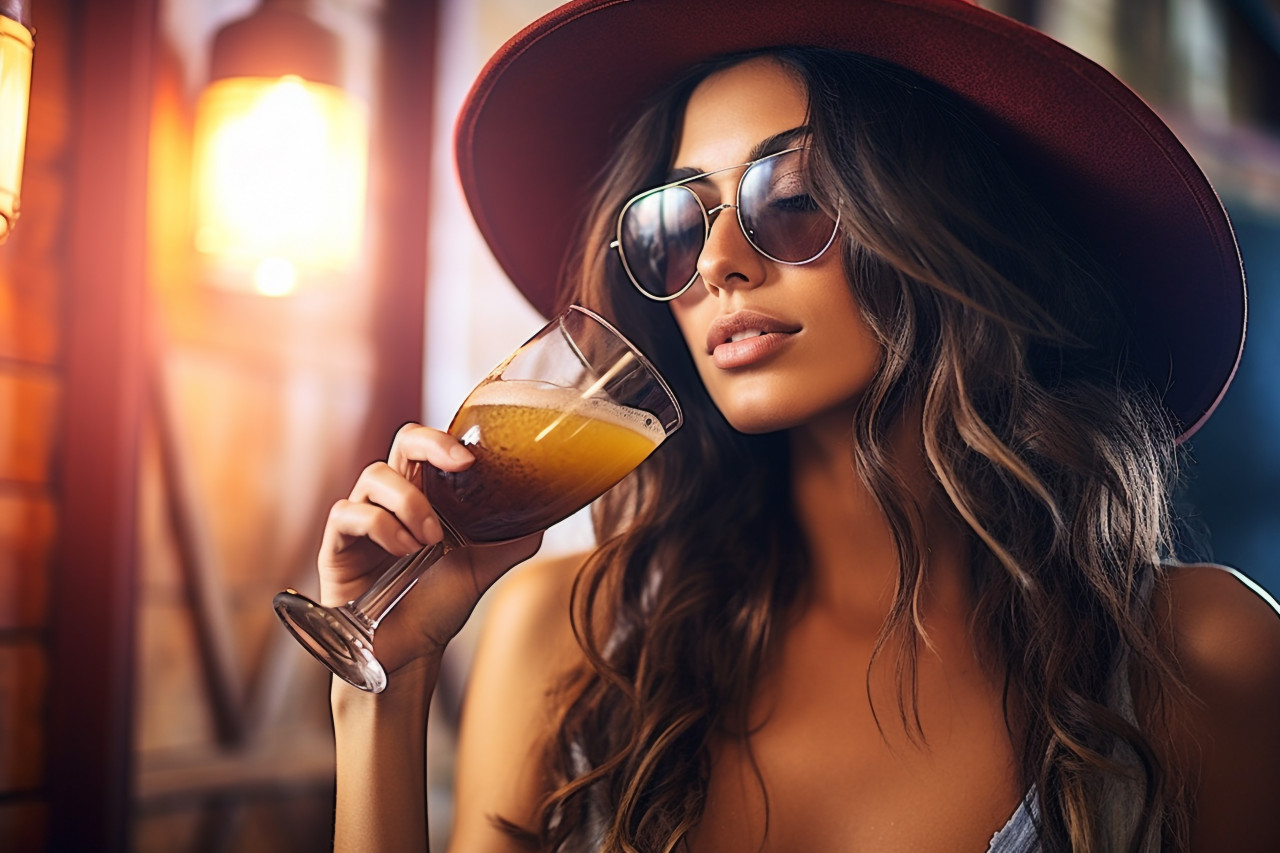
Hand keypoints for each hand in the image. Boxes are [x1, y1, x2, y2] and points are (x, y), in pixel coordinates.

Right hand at [317, 423, 541, 674]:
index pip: (429, 446)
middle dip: (430, 445)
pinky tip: (403, 552)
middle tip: (459, 466)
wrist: (408, 654)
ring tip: (430, 540)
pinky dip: (380, 527)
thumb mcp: (481, 570)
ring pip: (375, 476)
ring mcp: (362, 518)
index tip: (472, 459)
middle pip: (402, 441)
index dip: (446, 439)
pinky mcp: (337, 545)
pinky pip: (348, 513)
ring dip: (410, 503)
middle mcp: (393, 499)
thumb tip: (545, 516)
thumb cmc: (437, 606)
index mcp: (425, 495)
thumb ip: (511, 541)